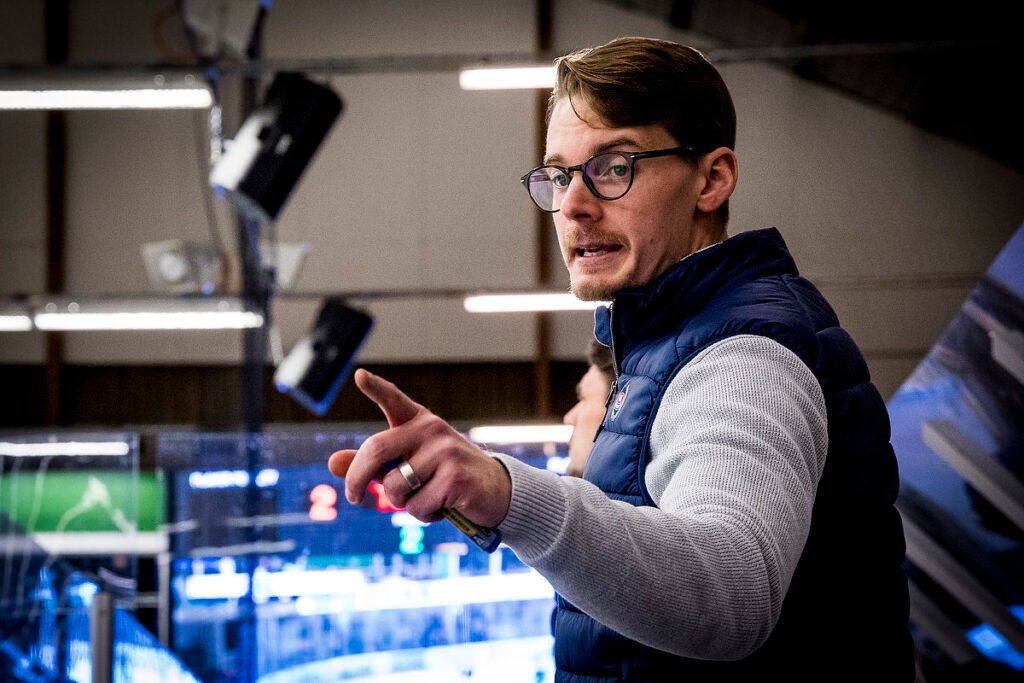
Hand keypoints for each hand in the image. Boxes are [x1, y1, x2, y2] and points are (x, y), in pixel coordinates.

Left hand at [327, 369, 511, 527]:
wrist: (496, 492)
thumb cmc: (445, 477)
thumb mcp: (408, 466)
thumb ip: (372, 464)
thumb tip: (332, 462)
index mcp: (419, 422)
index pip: (394, 401)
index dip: (376, 388)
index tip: (359, 376)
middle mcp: (431, 430)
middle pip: (376, 451)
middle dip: (356, 479)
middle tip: (353, 498)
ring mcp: (445, 452)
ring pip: (394, 487)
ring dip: (402, 504)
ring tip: (426, 498)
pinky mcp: (456, 478)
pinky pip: (417, 506)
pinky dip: (424, 515)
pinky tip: (444, 507)